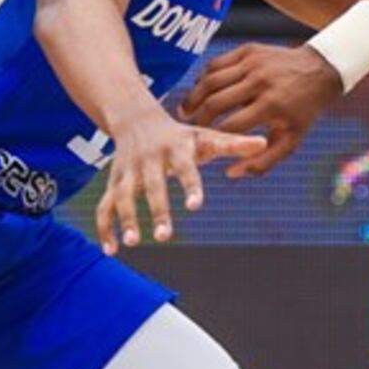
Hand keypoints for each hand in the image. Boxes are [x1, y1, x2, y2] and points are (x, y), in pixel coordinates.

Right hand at [94, 109, 266, 253]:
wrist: (136, 118)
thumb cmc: (180, 135)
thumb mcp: (205, 136)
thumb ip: (233, 144)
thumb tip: (264, 143)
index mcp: (175, 149)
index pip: (185, 168)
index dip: (190, 186)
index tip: (196, 205)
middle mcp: (148, 161)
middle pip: (151, 186)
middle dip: (156, 210)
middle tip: (164, 236)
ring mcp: (127, 172)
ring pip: (121, 196)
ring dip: (125, 219)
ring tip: (132, 243)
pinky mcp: (114, 183)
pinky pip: (104, 206)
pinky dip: (104, 228)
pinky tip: (110, 250)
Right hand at [176, 42, 344, 178]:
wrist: (319, 71)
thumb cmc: (301, 112)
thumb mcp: (290, 141)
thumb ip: (262, 162)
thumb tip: (230, 172)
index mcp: (271, 106)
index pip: (231, 126)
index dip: (212, 139)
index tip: (201, 147)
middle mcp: (260, 82)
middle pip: (215, 102)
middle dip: (197, 118)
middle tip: (188, 128)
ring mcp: (253, 63)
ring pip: (210, 80)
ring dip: (194, 97)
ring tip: (185, 111)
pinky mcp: (248, 50)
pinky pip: (216, 64)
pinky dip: (203, 79)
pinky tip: (199, 92)